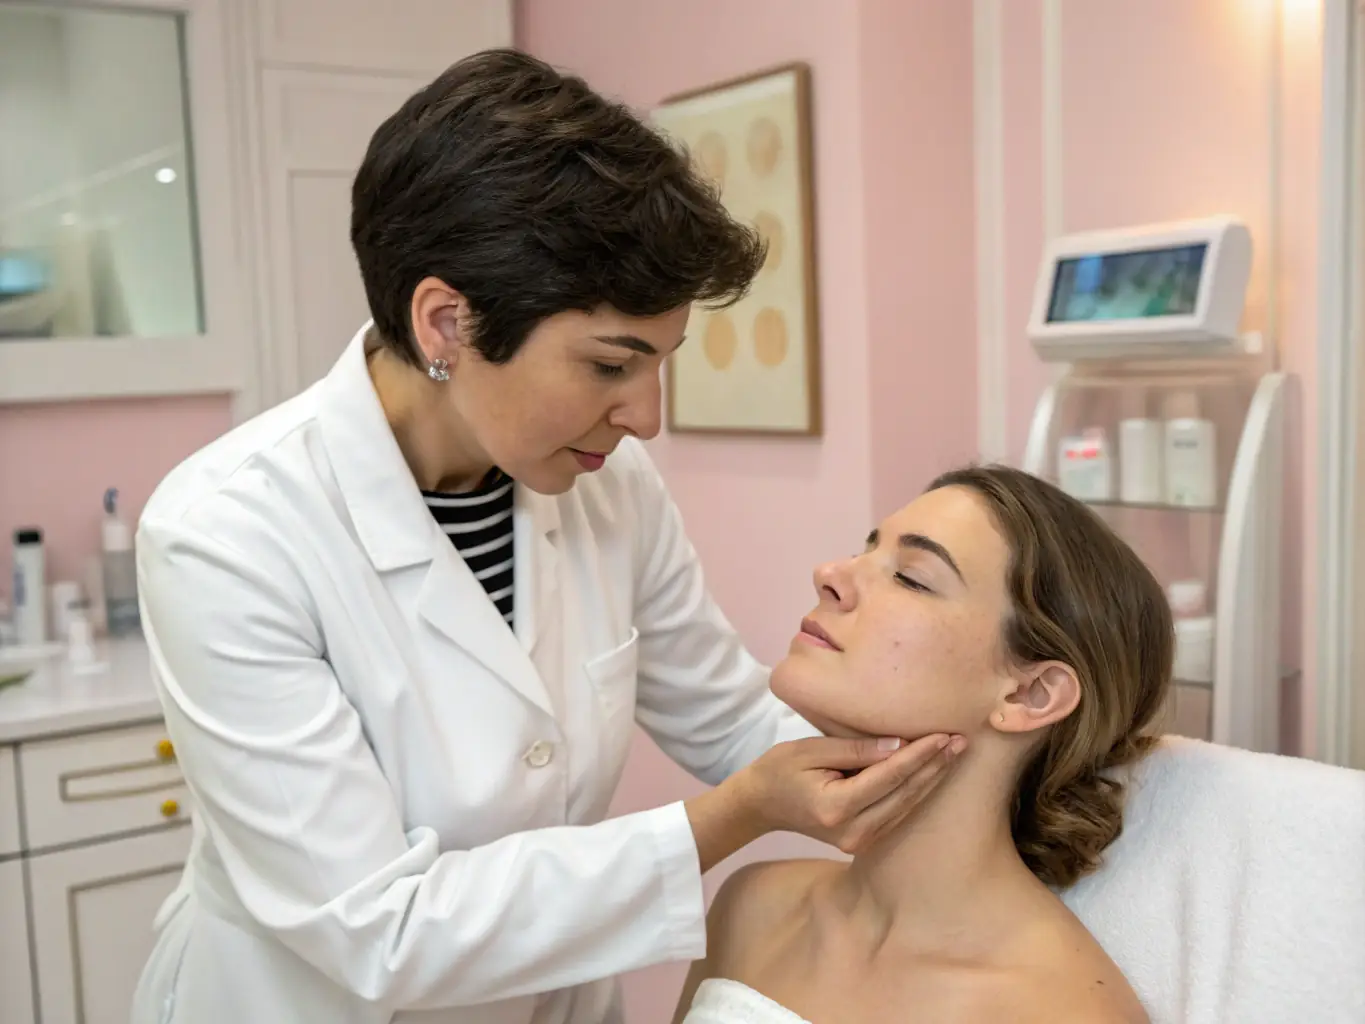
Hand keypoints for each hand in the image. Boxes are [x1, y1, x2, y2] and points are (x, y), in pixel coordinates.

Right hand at [733, 733, 963, 854]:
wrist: (761, 805)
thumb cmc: (780, 769)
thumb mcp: (810, 750)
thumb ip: (854, 749)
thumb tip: (899, 744)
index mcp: (837, 807)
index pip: (889, 776)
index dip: (919, 755)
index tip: (944, 735)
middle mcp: (852, 831)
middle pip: (905, 794)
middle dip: (935, 767)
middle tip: (962, 741)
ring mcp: (858, 842)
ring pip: (906, 806)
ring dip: (932, 779)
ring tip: (954, 753)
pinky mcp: (862, 842)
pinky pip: (897, 813)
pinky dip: (916, 792)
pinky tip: (934, 773)